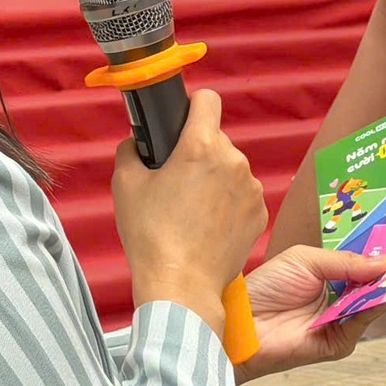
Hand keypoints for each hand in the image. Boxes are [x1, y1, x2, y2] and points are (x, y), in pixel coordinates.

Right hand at [110, 90, 265, 330]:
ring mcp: (251, 188)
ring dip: (214, 178)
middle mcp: (234, 161)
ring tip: (190, 209)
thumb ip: (130, 151)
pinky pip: (242, 194)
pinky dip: (227, 202)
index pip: (208, 100)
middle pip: (216, 139)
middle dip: (197, 152)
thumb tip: (138, 143)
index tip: (180, 122)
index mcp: (201, 147)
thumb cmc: (151, 235)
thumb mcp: (125, 185)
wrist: (181, 285)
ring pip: (230, 168)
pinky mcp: (260, 213)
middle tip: (175, 181)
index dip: (191, 106)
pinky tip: (208, 225)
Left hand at [235, 246, 385, 381]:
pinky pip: (363, 321)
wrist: (242, 322)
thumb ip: (347, 261)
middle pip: (374, 286)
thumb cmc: (265, 289)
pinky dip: (376, 305)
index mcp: (330, 277)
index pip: (364, 266)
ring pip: (374, 303)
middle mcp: (338, 301)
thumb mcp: (307, 261)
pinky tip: (384, 289)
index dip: (382, 256)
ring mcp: (341, 322)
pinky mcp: (339, 342)